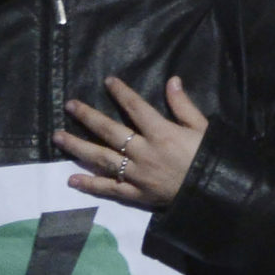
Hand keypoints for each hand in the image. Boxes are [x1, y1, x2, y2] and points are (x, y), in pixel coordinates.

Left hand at [54, 76, 208, 208]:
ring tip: (58, 137)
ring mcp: (137, 174)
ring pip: (101, 158)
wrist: (216, 193)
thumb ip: (183, 105)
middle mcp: (143, 152)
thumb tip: (172, 80)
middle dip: (88, 117)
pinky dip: (90, 185)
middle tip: (70, 106)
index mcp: (161, 133)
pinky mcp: (136, 193)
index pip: (135, 107)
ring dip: (78, 147)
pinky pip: (109, 189)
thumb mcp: (203, 128)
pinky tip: (71, 179)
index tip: (108, 81)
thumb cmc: (212, 158)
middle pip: (109, 131)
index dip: (121, 93)